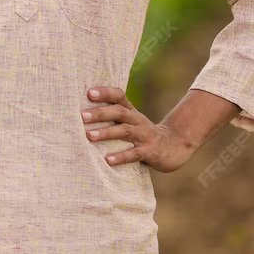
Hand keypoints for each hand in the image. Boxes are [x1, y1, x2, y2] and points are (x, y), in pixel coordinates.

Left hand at [80, 85, 196, 173]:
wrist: (174, 147)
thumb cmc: (142, 132)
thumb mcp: (130, 120)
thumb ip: (112, 115)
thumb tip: (79, 111)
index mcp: (131, 111)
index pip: (118, 96)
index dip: (105, 93)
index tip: (88, 93)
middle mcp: (137, 120)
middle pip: (119, 112)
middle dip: (100, 113)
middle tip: (81, 116)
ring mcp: (144, 136)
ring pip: (125, 131)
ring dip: (106, 133)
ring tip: (89, 136)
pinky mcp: (149, 152)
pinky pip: (134, 154)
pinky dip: (121, 156)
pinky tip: (108, 160)